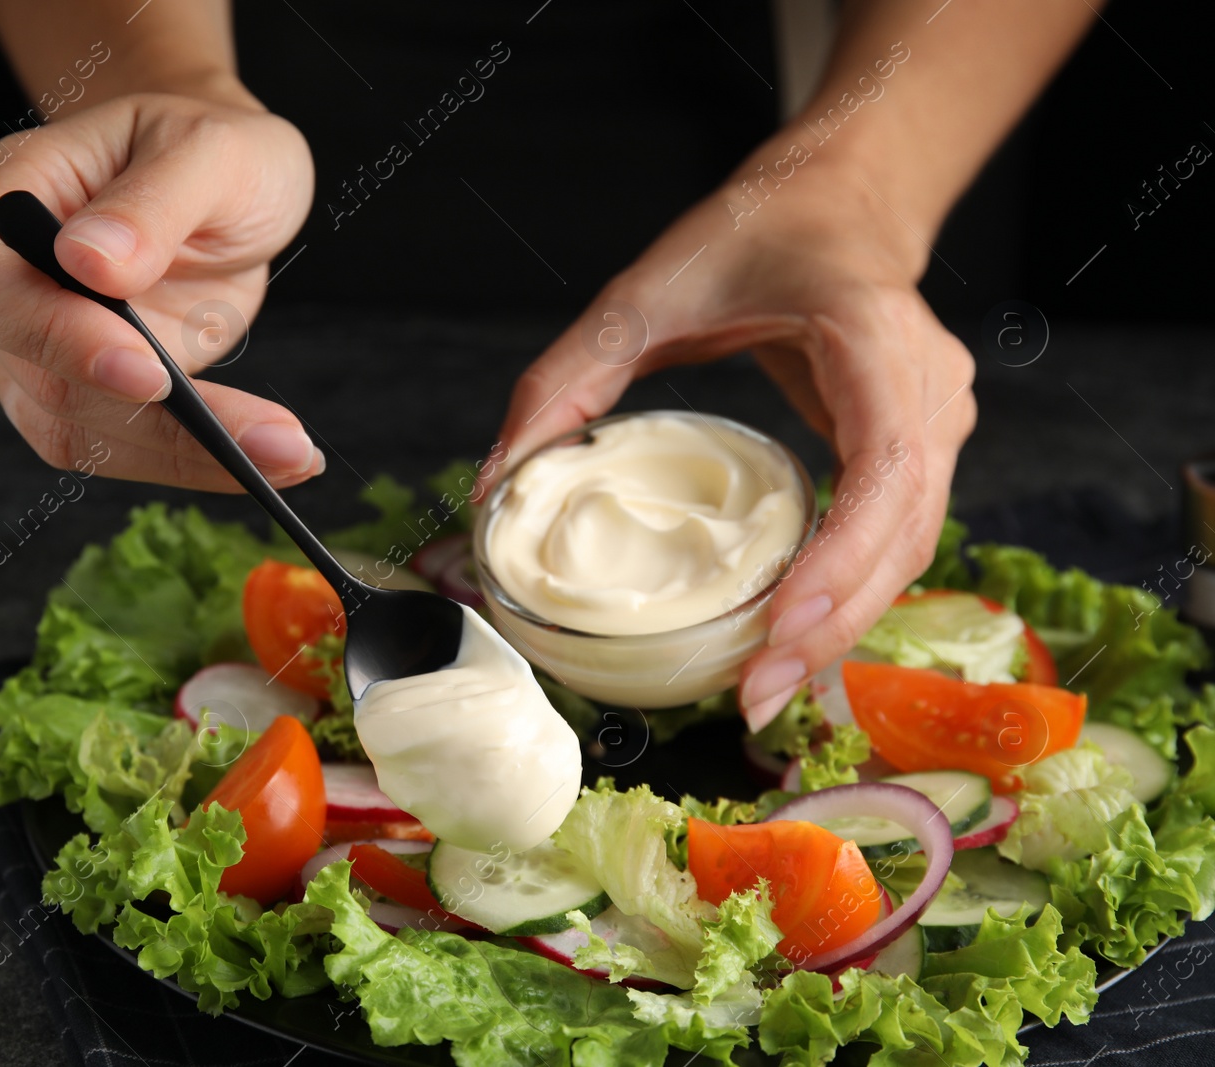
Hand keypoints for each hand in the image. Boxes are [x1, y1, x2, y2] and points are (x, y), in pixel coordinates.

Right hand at [0, 91, 321, 489]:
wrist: (223, 182)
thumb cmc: (203, 146)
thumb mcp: (206, 149)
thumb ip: (151, 201)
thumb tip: (90, 261)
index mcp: (4, 200)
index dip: (48, 334)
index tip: (143, 366)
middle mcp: (5, 286)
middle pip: (36, 378)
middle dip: (146, 417)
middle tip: (258, 438)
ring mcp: (40, 352)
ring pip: (83, 431)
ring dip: (188, 454)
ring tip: (291, 453)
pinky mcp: (92, 397)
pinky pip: (130, 446)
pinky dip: (201, 460)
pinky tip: (277, 457)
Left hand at [492, 153, 975, 730]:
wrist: (836, 198)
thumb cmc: (751, 234)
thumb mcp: (641, 295)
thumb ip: (565, 380)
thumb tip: (495, 485)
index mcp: (870, 332)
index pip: (882, 465)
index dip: (841, 558)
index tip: (779, 628)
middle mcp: (926, 385)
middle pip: (904, 532)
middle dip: (832, 625)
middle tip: (754, 698)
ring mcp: (940, 419)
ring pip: (911, 548)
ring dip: (843, 626)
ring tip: (766, 688)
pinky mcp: (924, 447)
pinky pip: (898, 537)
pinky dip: (848, 594)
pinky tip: (792, 640)